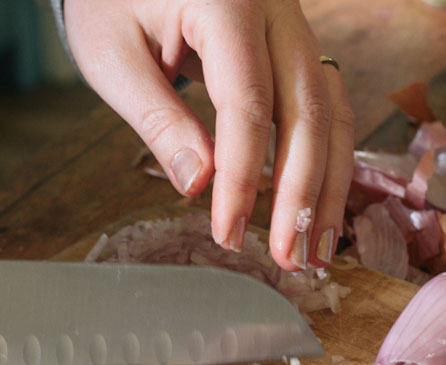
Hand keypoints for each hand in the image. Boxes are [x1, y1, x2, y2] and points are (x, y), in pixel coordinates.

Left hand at [63, 0, 353, 269]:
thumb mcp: (113, 54)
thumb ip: (158, 117)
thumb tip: (199, 184)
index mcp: (226, 1)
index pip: (247, 104)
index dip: (242, 177)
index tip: (228, 231)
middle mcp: (276, 9)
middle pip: (309, 109)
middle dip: (303, 193)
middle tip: (293, 257)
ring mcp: (295, 25)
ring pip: (332, 110)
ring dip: (328, 184)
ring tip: (316, 247)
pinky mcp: (296, 46)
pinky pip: (326, 103)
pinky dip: (326, 157)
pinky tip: (317, 202)